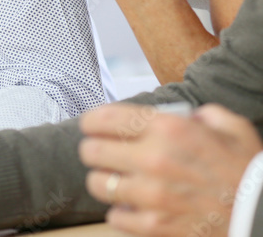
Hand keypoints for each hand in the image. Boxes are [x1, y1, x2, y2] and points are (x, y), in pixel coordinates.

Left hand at [79, 103, 261, 236]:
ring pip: (98, 184)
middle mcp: (154, 159)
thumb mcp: (233, 129)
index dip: (92, 122)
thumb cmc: (249, 174)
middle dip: (94, 150)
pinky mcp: (154, 227)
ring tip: (117, 180)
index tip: (93, 126)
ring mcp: (152, 196)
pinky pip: (115, 217)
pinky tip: (135, 207)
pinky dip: (121, 212)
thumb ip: (204, 115)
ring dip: (105, 181)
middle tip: (102, 153)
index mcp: (169, 129)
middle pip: (92, 151)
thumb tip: (186, 116)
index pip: (104, 118)